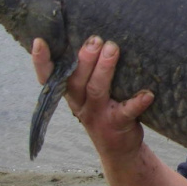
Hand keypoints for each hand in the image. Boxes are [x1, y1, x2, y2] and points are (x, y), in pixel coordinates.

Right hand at [32, 36, 153, 161]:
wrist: (119, 149)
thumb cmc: (104, 109)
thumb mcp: (89, 94)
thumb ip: (87, 71)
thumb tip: (95, 36)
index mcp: (70, 94)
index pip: (48, 77)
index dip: (41, 61)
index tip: (39, 41)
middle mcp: (79, 104)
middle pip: (75, 80)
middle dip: (84, 58)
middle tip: (95, 39)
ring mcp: (97, 115)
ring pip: (96, 90)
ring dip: (104, 69)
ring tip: (112, 48)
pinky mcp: (116, 124)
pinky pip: (126, 111)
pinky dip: (137, 102)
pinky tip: (147, 94)